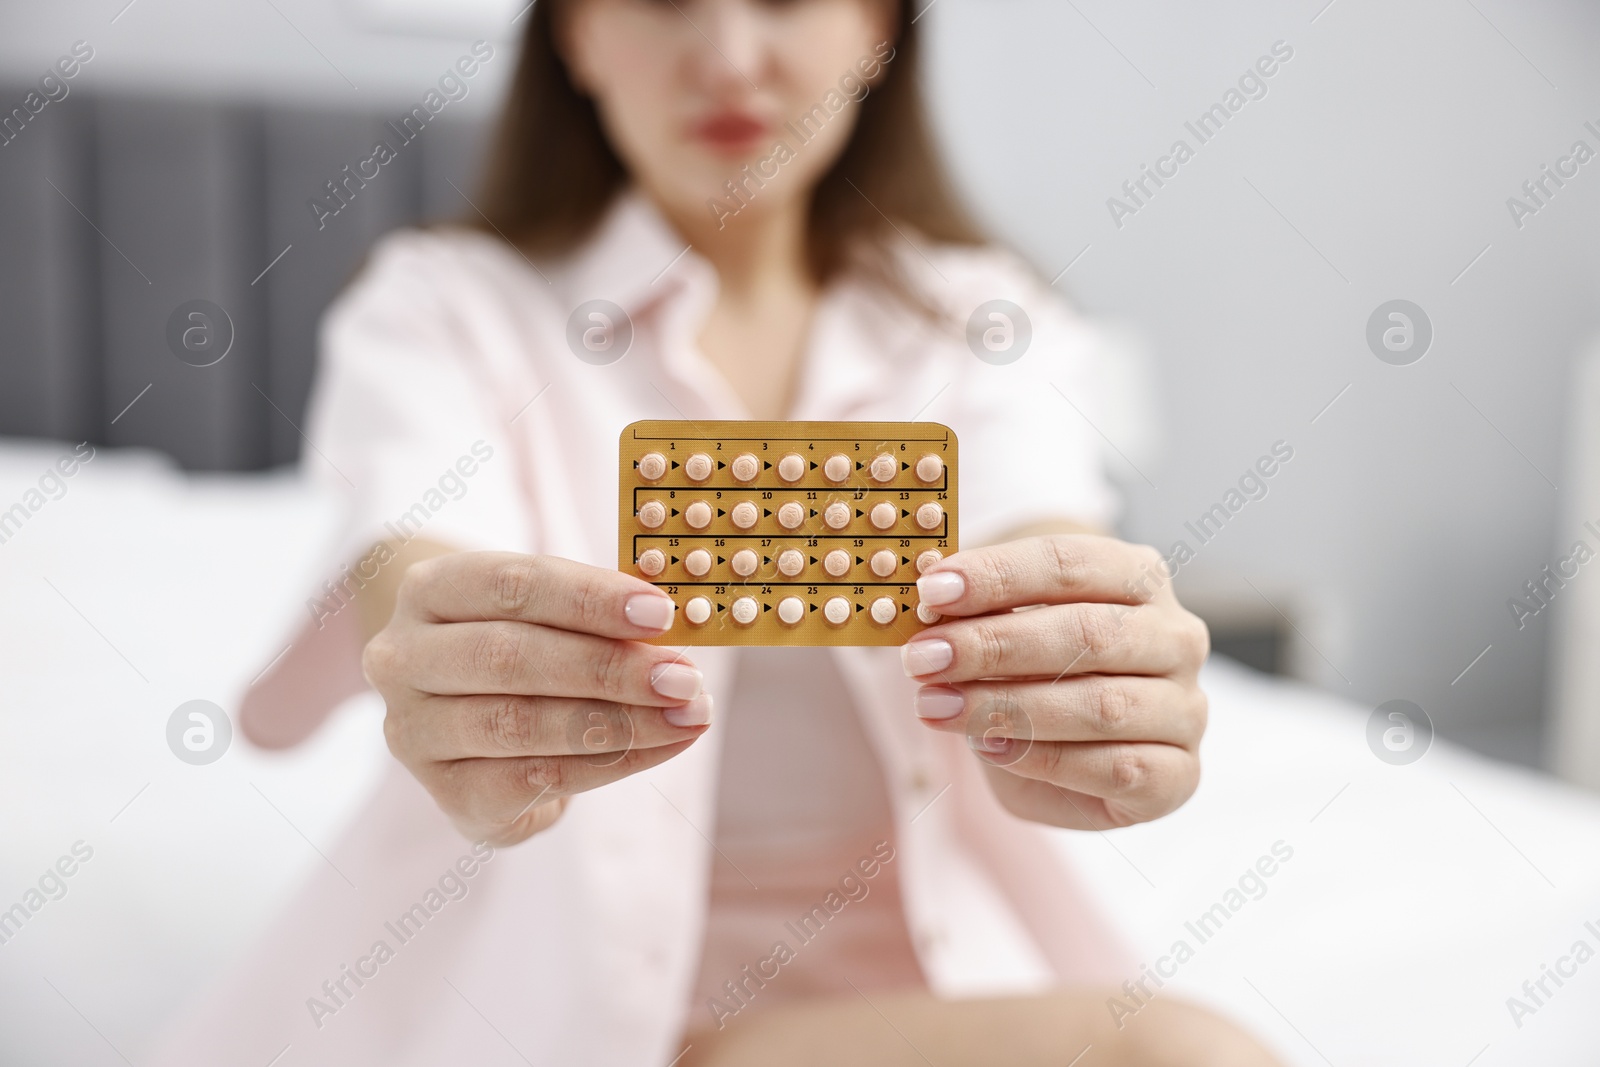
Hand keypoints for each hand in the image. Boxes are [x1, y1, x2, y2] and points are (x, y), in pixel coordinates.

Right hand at [363, 552, 712, 844]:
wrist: (480, 731)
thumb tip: (672, 624)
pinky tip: (661, 747)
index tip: (661, 614)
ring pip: (521, 724)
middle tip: (683, 677)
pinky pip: (534, 778)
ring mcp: (415, 731)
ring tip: (687, 714)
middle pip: (511, 657)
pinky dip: (610, 763)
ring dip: (620, 720)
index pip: (510, 583)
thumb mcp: (550, 615)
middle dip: (609, 667)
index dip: (589, 598)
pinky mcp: (446, 793)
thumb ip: (598, 614)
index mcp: (430, 590)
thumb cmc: (527, 650)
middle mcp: (403, 657)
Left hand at [900, 535, 1208, 829]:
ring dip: (1007, 706)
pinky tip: (988, 746)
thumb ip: (977, 613)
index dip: (997, 575)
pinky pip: (1116, 768)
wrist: (1071, 745)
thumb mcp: (1003, 629)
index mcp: (1140, 578)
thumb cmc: (1034, 668)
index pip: (1070, 563)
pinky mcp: (1179, 775)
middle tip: (923, 657)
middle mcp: (1176, 638)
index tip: (932, 590)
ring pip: (1102, 705)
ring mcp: (1185, 709)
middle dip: (994, 645)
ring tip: (936, 705)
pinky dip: (1044, 758)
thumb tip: (931, 596)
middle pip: (1088, 633)